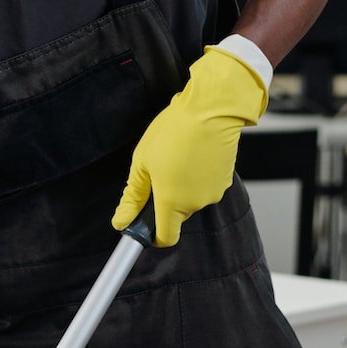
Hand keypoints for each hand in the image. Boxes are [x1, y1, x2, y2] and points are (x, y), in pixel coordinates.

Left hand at [112, 44, 267, 246]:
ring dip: (180, 186)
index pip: (164, 238)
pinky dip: (195, 177)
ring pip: (190, 199)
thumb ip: (132, 196)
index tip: (141, 226)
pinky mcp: (225, 180)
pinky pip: (203, 186)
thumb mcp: (142, 162)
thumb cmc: (174, 132)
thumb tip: (121, 221)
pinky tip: (190, 154)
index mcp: (172, 203)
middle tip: (155, 171)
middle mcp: (196, 204)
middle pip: (175, 215)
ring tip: (175, 156)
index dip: (151, 235)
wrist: (212, 109)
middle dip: (163, 200)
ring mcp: (213, 193)